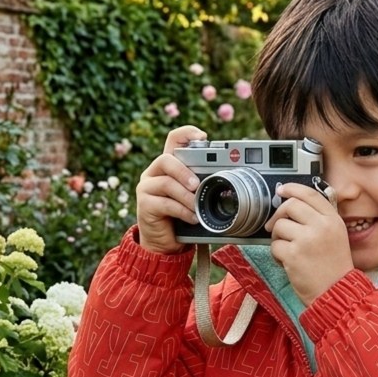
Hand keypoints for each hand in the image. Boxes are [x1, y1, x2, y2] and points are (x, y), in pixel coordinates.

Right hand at [135, 126, 205, 253]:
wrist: (164, 243)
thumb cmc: (182, 217)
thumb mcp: (194, 197)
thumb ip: (203, 185)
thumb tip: (233, 179)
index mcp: (168, 166)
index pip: (173, 140)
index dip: (186, 133)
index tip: (203, 137)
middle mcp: (154, 173)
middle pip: (166, 159)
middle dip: (184, 171)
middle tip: (197, 185)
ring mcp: (147, 188)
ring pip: (166, 182)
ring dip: (185, 195)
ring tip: (196, 206)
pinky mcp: (144, 204)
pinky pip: (164, 203)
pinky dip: (182, 211)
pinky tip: (192, 218)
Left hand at [265, 183, 351, 304]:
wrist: (336, 292)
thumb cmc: (333, 267)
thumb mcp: (336, 236)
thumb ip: (319, 219)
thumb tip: (291, 205)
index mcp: (333, 220)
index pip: (310, 194)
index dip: (293, 188)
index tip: (281, 190)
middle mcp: (321, 226)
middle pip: (290, 206)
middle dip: (278, 215)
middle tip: (276, 227)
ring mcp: (306, 239)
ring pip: (279, 225)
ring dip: (277, 237)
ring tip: (287, 250)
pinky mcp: (293, 254)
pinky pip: (274, 246)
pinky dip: (276, 255)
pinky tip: (287, 262)